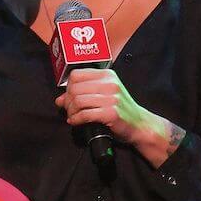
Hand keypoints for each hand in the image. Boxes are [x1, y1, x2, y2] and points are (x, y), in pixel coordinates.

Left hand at [55, 66, 181, 166]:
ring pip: (78, 101)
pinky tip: (76, 122)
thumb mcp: (103, 95)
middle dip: (67, 101)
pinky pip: (84, 114)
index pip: (76, 75)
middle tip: (69, 109)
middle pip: (74, 88)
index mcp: (107, 76)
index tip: (69, 97)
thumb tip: (59, 99)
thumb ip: (82, 93)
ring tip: (73, 116)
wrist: (141, 124)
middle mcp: (110, 84)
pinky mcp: (111, 113)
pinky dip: (76, 119)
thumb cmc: (120, 109)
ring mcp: (112, 98)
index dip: (68, 87)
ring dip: (71, 111)